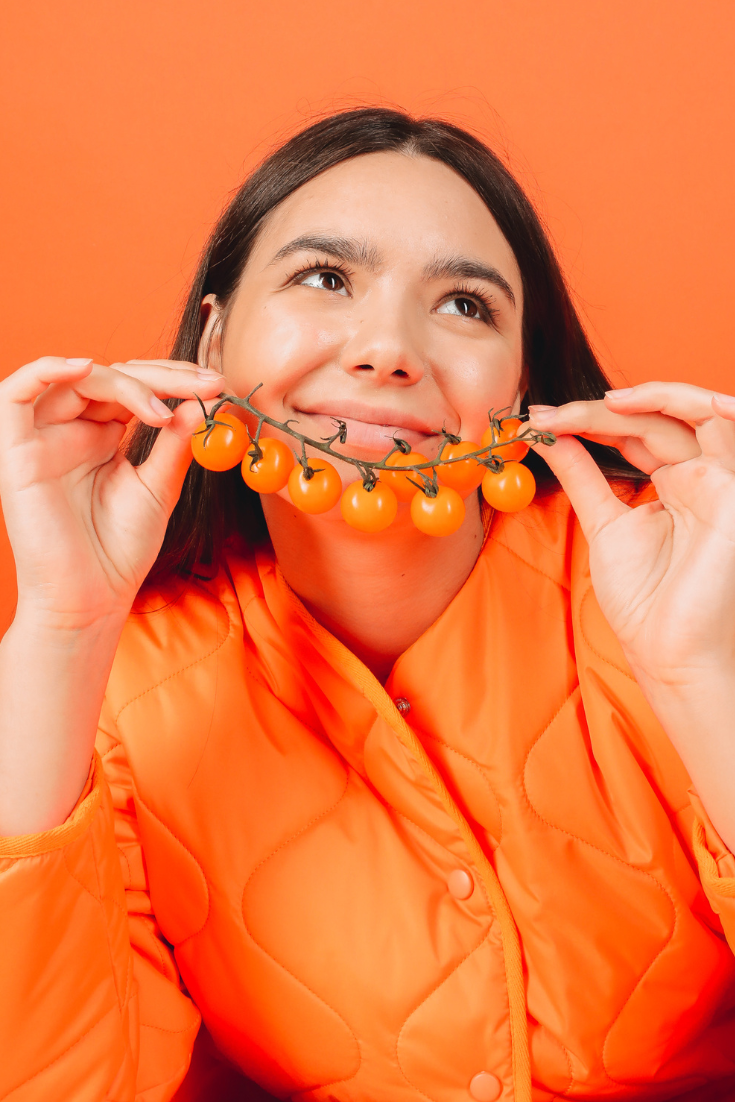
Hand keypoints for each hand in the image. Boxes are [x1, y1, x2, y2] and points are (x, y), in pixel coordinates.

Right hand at [0, 356, 224, 629]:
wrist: (92, 599)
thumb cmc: (120, 551)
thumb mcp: (158, 488)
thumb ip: (174, 443)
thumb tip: (200, 402)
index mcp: (100, 437)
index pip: (134, 389)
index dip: (173, 381)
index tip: (217, 386)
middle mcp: (70, 432)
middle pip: (109, 377)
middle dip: (161, 376)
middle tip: (206, 384)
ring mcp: (42, 439)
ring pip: (74, 380)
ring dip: (122, 382)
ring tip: (160, 408)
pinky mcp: (16, 452)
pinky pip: (14, 395)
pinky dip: (46, 370)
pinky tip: (86, 367)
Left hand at [527, 383, 734, 688]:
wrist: (667, 650)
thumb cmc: (645, 601)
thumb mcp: (603, 523)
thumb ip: (582, 474)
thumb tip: (547, 435)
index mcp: (681, 485)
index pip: (641, 433)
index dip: (592, 420)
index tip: (541, 420)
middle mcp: (707, 477)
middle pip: (660, 420)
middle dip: (602, 411)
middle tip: (551, 416)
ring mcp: (724, 480)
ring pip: (690, 413)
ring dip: (642, 398)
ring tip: (593, 405)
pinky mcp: (732, 489)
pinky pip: (719, 428)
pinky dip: (680, 404)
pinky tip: (632, 405)